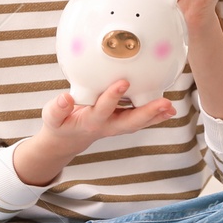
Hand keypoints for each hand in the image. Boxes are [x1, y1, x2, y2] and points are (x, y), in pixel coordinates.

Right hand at [38, 79, 174, 155]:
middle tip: (164, 103)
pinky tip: (169, 109)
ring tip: (171, 106)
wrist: (67, 140)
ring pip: (138, 122)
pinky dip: (155, 116)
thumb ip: (58, 109)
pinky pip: (141, 120)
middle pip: (130, 121)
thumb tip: (66, 97)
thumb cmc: (60, 125)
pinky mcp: (122, 122)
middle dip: (147, 112)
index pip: (102, 109)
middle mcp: (107, 126)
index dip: (112, 97)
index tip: (122, 82)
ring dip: (155, 115)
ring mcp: (117, 126)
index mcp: (90, 121)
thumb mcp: (52, 118)